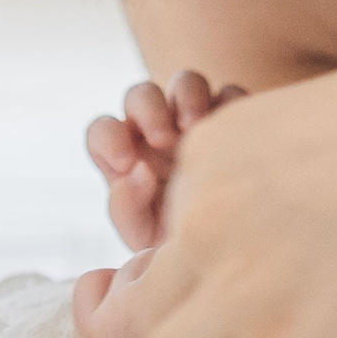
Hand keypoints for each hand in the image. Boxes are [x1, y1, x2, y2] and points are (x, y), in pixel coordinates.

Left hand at [85, 72, 245, 249]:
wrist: (230, 254)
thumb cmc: (178, 247)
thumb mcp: (143, 240)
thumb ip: (125, 209)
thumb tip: (134, 172)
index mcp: (127, 159)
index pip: (103, 131)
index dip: (109, 139)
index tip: (125, 163)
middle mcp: (156, 133)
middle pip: (141, 96)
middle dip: (149, 111)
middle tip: (163, 141)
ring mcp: (195, 122)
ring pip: (185, 83)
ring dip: (188, 97)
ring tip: (196, 127)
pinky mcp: (232, 120)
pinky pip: (230, 94)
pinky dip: (230, 102)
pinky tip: (232, 131)